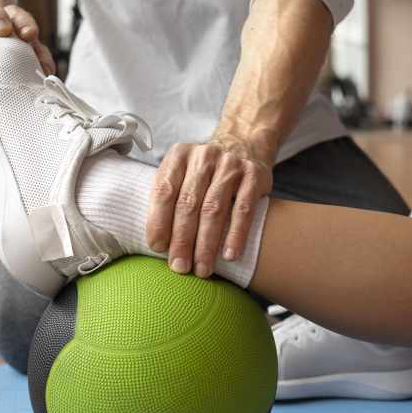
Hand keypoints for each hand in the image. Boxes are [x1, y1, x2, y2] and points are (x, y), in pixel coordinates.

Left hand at [147, 134, 272, 277]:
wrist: (244, 143)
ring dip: (207, 244)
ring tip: (202, 269)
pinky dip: (236, 235)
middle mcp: (204, 157)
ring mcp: (231, 165)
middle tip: (179, 266)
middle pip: (189, 203)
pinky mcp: (254, 176)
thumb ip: (169, 196)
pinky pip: (243, 210)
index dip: (159, 221)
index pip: (164, 190)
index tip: (157, 248)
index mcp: (180, 155)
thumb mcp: (183, 170)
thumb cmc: (206, 170)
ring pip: (214, 209)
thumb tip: (158, 242)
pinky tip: (230, 255)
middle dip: (182, 240)